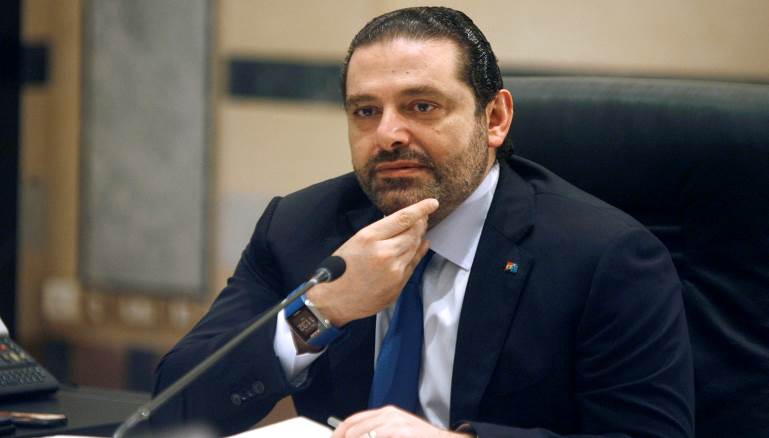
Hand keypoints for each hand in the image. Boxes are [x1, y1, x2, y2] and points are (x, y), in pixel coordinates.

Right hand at [307, 198, 438, 326]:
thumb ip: (379, 233)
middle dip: (421, 223)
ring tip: (420, 230)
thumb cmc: (339, 269)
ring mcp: (394, 270)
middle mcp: (385, 253)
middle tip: (424, 216)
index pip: (402, 219)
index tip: (432, 203)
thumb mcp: (354, 242)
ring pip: (415, 248)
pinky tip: (421, 246)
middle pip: (413, 233)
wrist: (333, 300)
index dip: (420, 209)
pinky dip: (418, 253)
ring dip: (419, 237)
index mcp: (370, 238)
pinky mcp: (398, 284)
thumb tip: (401, 223)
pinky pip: (413, 264)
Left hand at [331, 406, 471, 437]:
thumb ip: (378, 432)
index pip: (352, 420)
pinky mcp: (401, 431)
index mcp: (385, 413)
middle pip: (353, 427)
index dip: (339, 433)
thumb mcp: (396, 431)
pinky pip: (377, 436)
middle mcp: (388, 414)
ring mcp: (395, 422)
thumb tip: (356, 436)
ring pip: (361, 434)